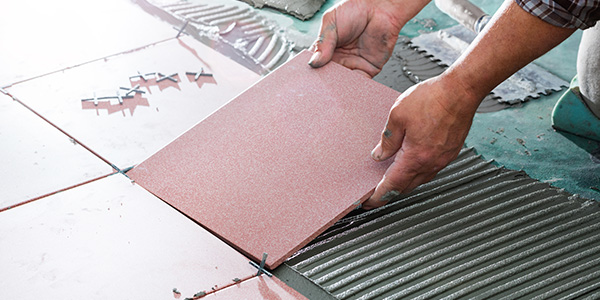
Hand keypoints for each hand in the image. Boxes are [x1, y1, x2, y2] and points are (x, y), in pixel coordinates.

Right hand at [308, 0, 428, 77]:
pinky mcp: (368, 69)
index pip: (315, 64)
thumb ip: (322, 43)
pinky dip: (352, 87)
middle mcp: (339, 58)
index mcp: (327, 48)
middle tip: (316, 85)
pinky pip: (359, 83)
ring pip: (341, 82)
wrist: (379, 6)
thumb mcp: (330, 22)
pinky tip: (344, 87)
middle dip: (322, 82)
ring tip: (329, 87)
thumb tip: (313, 62)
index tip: (306, 77)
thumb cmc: (356, 9)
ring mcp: (353, 64)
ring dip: (335, 87)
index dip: (311, 71)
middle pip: (327, 76)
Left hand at [363, 75, 479, 208]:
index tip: (368, 202)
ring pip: (419, 180)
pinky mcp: (450, 152)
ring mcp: (443, 159)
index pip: (393, 185)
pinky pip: (430, 169)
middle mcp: (431, 162)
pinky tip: (411, 162)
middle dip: (389, 191)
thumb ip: (387, 139)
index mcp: (416, 157)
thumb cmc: (433, 98)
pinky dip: (417, 171)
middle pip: (406, 187)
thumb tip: (379, 155)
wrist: (461, 90)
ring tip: (390, 176)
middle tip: (375, 191)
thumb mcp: (398, 115)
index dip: (378, 196)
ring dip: (404, 181)